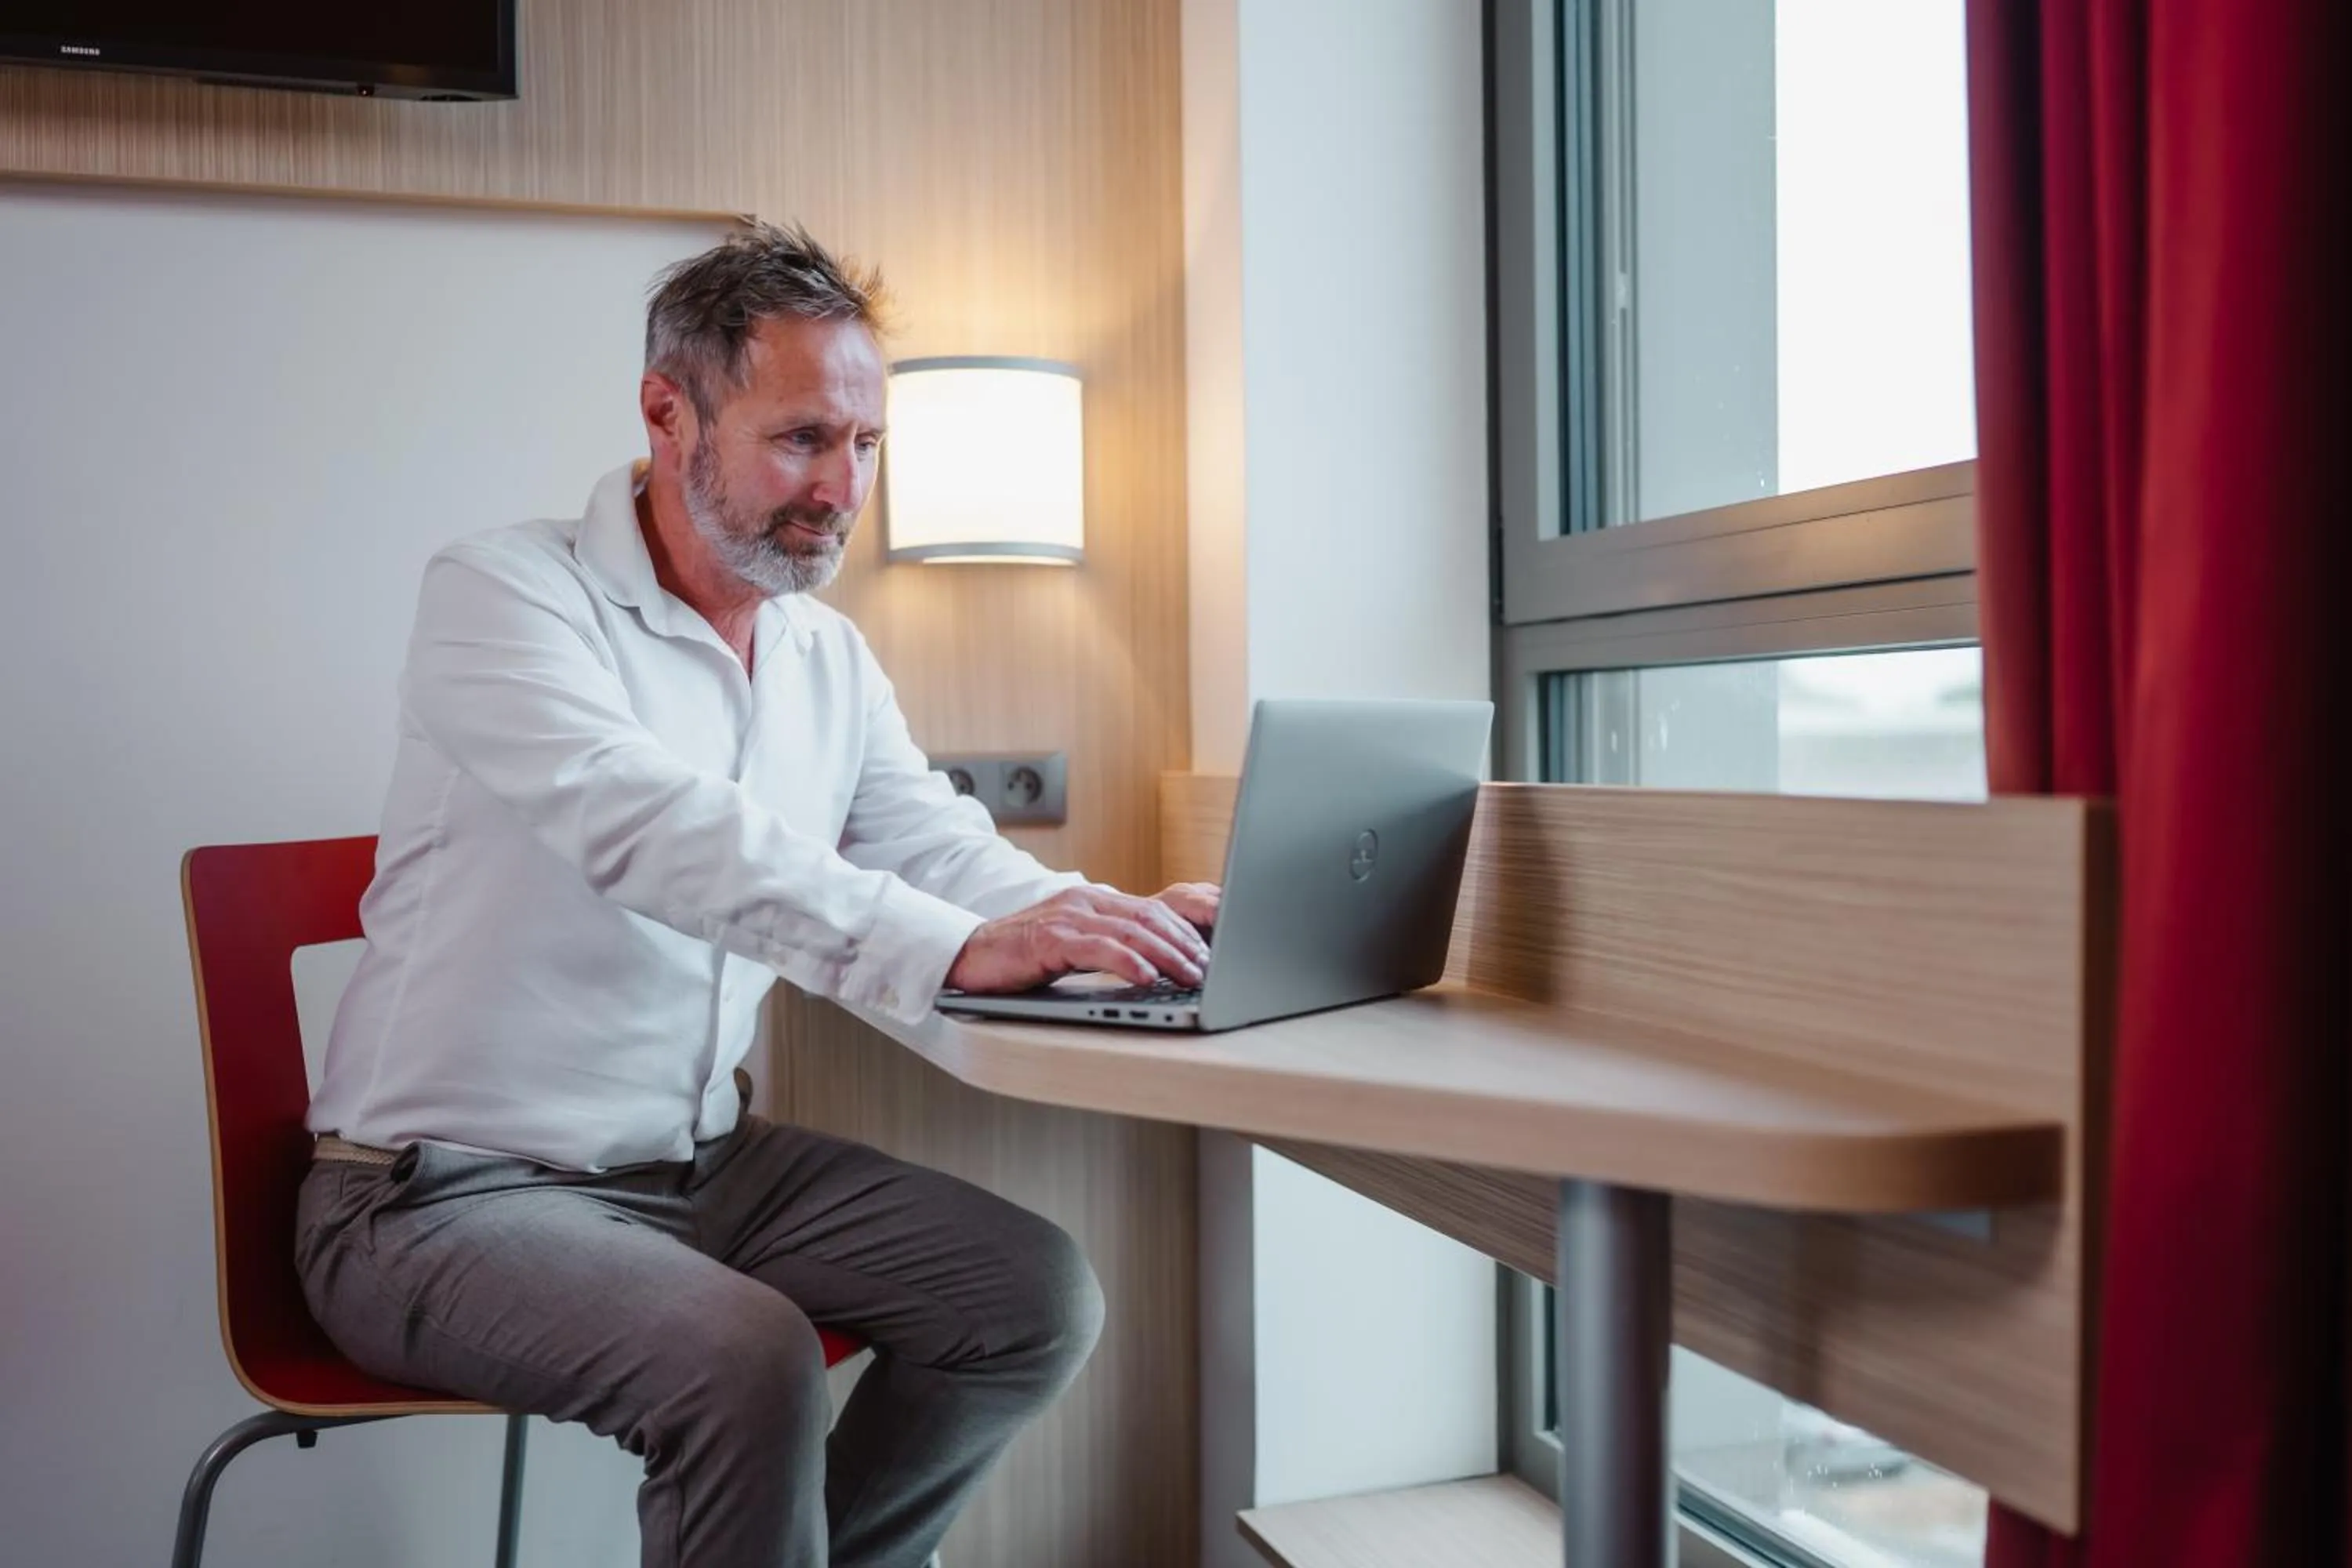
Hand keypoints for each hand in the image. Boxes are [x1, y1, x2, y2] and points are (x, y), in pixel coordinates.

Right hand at [946, 884, 1217, 994]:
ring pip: (1131, 931)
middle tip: (1208, 968)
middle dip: (1184, 944)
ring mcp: (1066, 917)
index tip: (1206, 954)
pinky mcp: (1050, 938)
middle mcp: (1083, 901)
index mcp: (1091, 900)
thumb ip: (1105, 944)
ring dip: (1167, 955)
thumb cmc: (1021, 957)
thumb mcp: (1072, 945)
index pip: (1150, 909)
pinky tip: (1148, 977)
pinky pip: (1099, 948)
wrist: (969, 956)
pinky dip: (1129, 962)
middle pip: (1148, 917)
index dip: (1183, 931)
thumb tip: (1151, 964)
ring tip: (1189, 976)